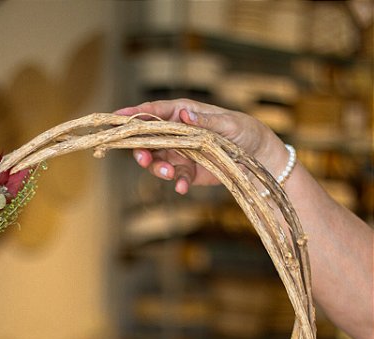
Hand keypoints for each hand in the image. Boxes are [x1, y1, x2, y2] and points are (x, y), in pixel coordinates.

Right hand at [116, 99, 286, 193]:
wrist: (261, 159)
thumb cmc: (247, 133)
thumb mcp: (230, 125)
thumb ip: (206, 122)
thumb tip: (184, 114)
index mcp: (186, 113)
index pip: (155, 111)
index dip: (134, 114)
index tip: (116, 117)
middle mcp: (179, 132)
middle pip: (149, 138)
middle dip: (141, 147)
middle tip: (142, 157)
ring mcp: (182, 152)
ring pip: (158, 160)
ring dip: (158, 168)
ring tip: (168, 174)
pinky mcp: (189, 171)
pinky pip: (176, 177)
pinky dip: (177, 183)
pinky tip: (183, 187)